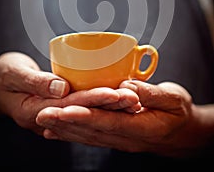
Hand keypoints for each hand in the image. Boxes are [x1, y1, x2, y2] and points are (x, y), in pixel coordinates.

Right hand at [0, 52, 139, 135]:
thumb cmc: (4, 76)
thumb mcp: (13, 73)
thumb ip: (36, 81)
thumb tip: (61, 88)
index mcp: (34, 111)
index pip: (70, 106)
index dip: (94, 99)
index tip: (116, 93)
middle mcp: (49, 117)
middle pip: (85, 111)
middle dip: (110, 105)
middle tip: (134, 98)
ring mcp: (56, 115)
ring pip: (88, 112)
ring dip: (111, 107)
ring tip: (135, 101)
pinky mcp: (61, 108)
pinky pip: (83, 108)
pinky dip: (101, 104)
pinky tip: (118, 101)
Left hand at [36, 80, 211, 156]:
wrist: (184, 134)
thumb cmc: (179, 112)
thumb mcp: (174, 99)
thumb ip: (151, 93)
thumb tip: (127, 86)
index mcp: (140, 127)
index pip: (108, 121)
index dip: (85, 116)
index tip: (65, 109)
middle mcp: (125, 137)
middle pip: (90, 131)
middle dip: (65, 123)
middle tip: (41, 114)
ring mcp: (119, 140)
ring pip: (87, 136)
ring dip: (64, 129)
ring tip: (42, 121)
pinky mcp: (115, 136)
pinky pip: (90, 136)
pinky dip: (71, 133)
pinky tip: (56, 131)